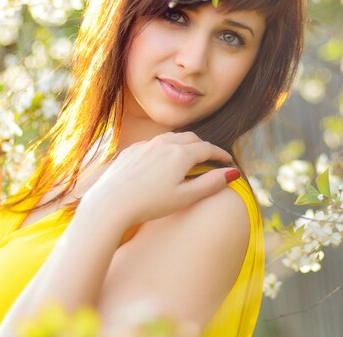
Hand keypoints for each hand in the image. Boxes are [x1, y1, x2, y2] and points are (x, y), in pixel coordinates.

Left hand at [80, 131, 239, 226]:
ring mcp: (146, 145)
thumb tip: (232, 173)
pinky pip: (153, 144)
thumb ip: (210, 184)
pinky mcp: (131, 150)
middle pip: (191, 138)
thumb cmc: (149, 204)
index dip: (220, 154)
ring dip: (184, 145)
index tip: (228, 161)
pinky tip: (163, 161)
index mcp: (181, 154)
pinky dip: (165, 148)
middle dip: (204, 146)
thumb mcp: (185, 197)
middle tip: (211, 158)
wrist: (110, 203)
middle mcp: (164, 143)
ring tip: (189, 157)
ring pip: (171, 138)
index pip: (207, 148)